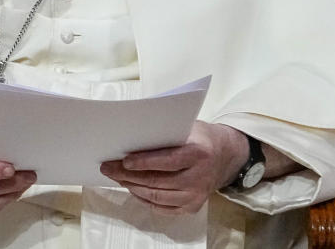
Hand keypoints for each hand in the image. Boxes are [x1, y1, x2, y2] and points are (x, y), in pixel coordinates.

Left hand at [99, 121, 247, 214]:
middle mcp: (199, 177)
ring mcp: (196, 195)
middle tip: (108, 168)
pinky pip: (162, 207)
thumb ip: (166, 132)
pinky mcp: (192, 207)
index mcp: (199, 153)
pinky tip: (133, 189)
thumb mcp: (188, 127)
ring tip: (116, 177)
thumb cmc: (200, 137)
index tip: (124, 160)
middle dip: (128, 175)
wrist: (226, 155)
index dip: (144, 162)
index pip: (167, 161)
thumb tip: (132, 136)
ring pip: (157, 196)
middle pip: (158, 181)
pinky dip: (144, 199)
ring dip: (133, 187)